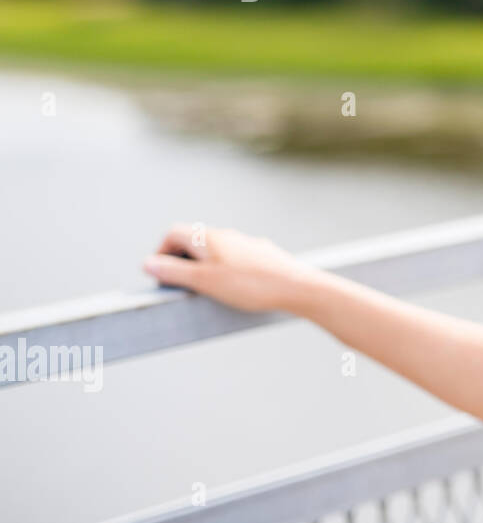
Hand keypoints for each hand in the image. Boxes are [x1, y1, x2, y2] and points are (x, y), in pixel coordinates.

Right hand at [142, 223, 321, 313]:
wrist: (296, 286)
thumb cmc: (249, 284)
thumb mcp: (203, 281)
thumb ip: (173, 272)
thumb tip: (147, 264)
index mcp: (209, 237)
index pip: (174, 233)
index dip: (161, 252)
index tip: (160, 273)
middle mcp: (228, 236)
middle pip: (194, 241)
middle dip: (181, 261)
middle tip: (178, 284)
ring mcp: (246, 244)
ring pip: (216, 251)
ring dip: (203, 267)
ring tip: (203, 290)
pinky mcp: (262, 256)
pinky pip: (235, 260)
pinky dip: (224, 271)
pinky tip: (233, 289)